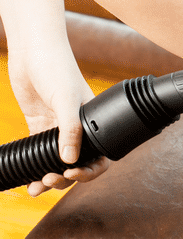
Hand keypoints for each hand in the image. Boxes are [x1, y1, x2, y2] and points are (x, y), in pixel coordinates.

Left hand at [7, 43, 109, 196]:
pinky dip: (34, 165)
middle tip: (50, 180)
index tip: (72, 174)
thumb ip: (70, 131)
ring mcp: (57, 128)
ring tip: (35, 187)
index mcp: (95, 124)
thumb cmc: (57, 68)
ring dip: (48, 178)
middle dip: (65, 178)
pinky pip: (38, 151)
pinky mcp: (39, 125)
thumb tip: (69, 161)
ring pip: (57, 161)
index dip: (89, 171)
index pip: (99, 156)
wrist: (33, 50)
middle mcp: (78, 129)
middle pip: (77, 164)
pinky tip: (27, 177)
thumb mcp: (67, 100)